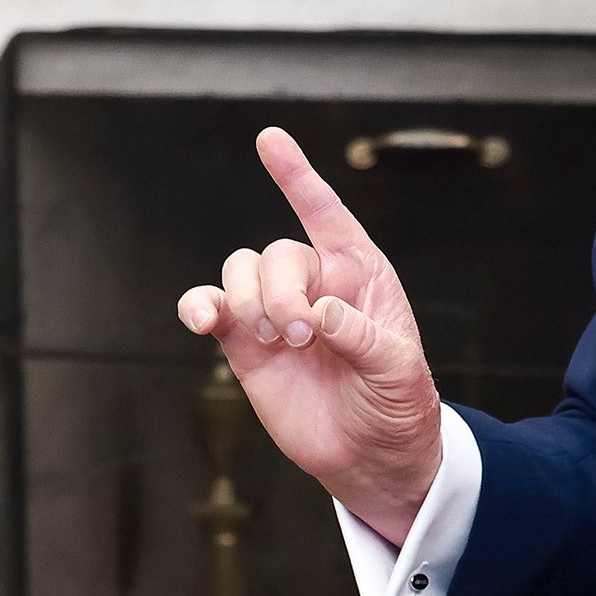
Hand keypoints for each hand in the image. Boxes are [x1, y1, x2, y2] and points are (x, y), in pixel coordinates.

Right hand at [174, 127, 443, 540]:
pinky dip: (197, 306)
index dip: (297, 177)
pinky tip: (202, 321)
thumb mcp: (398, 370)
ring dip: (248, 299)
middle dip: (280, 291)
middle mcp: (315, 283)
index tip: (270, 140)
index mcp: (360, 274)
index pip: (327, 213)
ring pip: (240, 271)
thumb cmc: (397, 404)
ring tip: (274, 341)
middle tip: (300, 335)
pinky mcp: (244, 343)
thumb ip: (362, 337)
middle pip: (276, 253)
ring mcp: (274, 312)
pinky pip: (209, 307)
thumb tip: (320, 314)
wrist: (370, 455)